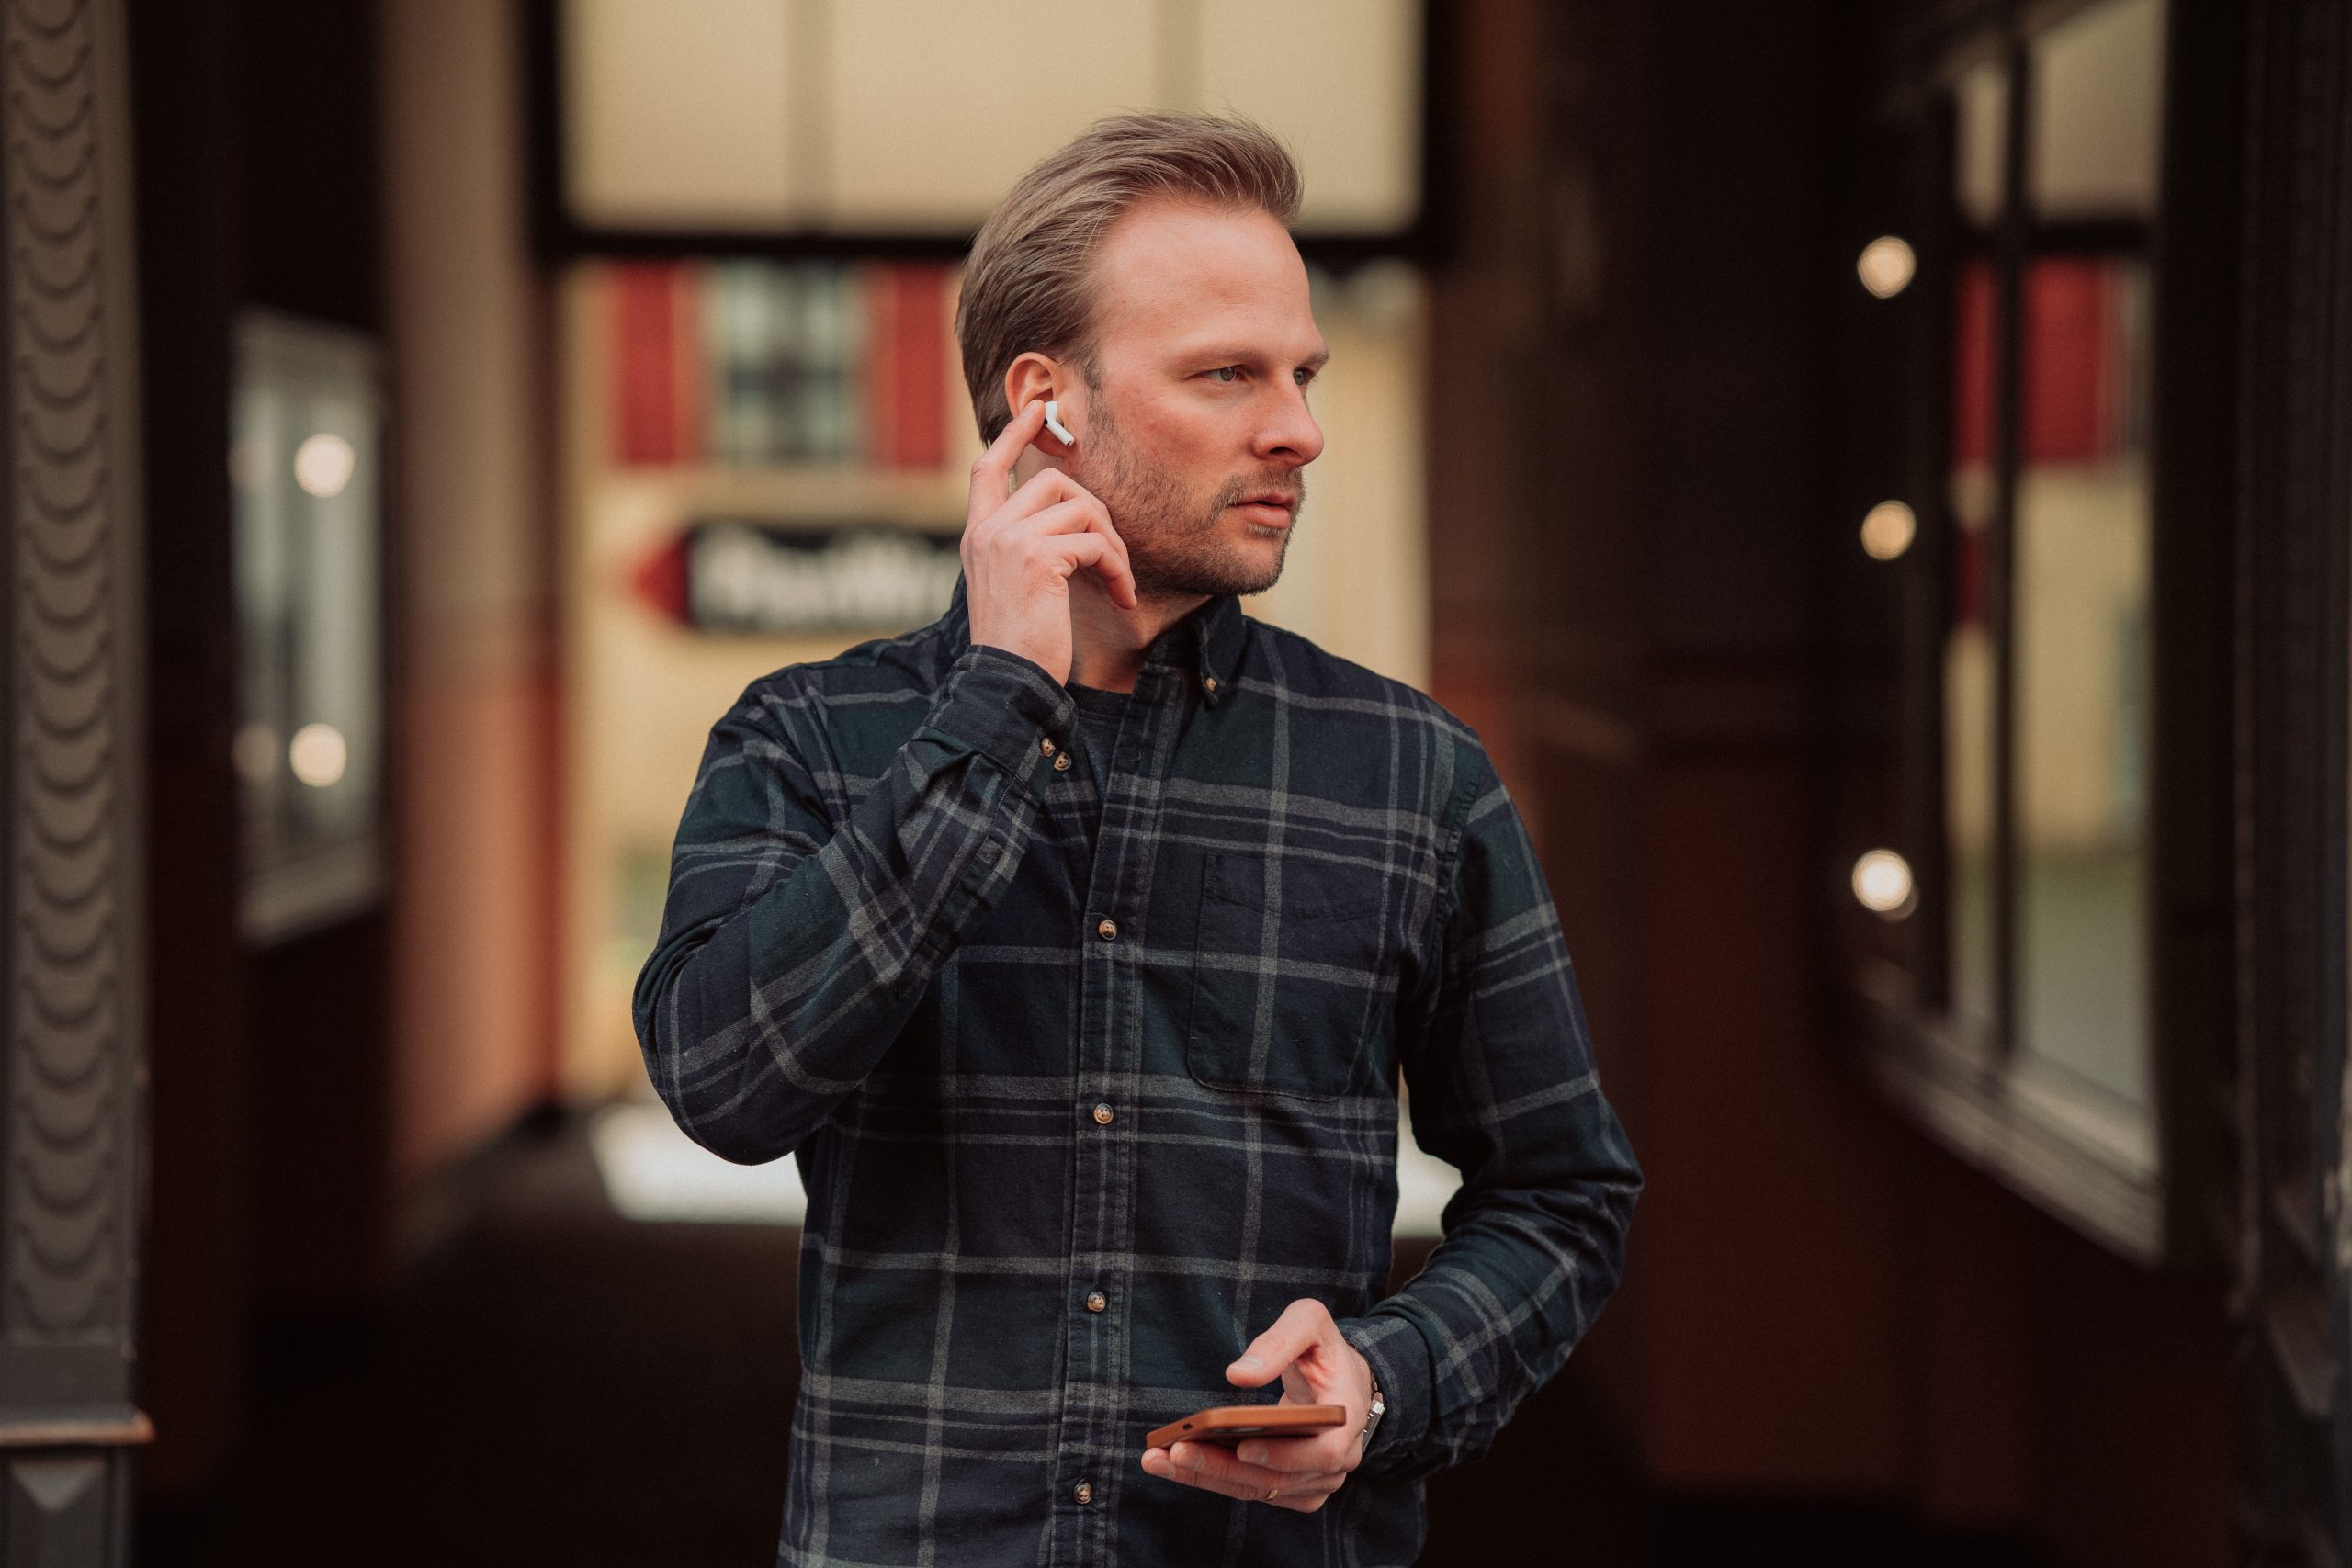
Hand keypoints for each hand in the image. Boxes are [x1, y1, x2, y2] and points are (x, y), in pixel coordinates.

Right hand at [961, 398, 1136, 684]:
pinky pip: (1096, 543)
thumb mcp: (1014, 588)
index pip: (987, 468)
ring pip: (1082, 509)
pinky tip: (1121, 598)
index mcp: (976, 535)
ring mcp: (1009, 540)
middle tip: (1113, 557)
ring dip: (1114, 546)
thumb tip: (1075, 524)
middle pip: (1053, 481)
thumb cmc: (1019, 646)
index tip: (1038, 409)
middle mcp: (987, 530)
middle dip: (1096, 512)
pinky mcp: (1038, 557)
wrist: (1007, 683)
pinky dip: (1118, 569)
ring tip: (1120, 583)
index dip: (1013, 435)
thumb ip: (1029, 549)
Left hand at [1138, 1298, 1372, 1513]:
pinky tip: (1174, 1464)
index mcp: (1347, 1422)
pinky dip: (1212, 1479)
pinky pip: (1250, 1490)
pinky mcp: (1293, 1491)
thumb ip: (1278, 1342)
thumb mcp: (1309, 1323)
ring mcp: (1315, 1482)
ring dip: (1205, 1477)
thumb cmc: (1323, 1350)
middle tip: (1174, 1452)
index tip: (1241, 1446)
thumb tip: (1237, 1375)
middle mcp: (1336, 1462)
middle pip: (1276, 1479)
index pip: (1321, 1452)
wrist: (1343, 1383)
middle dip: (1222, 1467)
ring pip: (1256, 1489)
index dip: (1283, 1455)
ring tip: (1156, 1459)